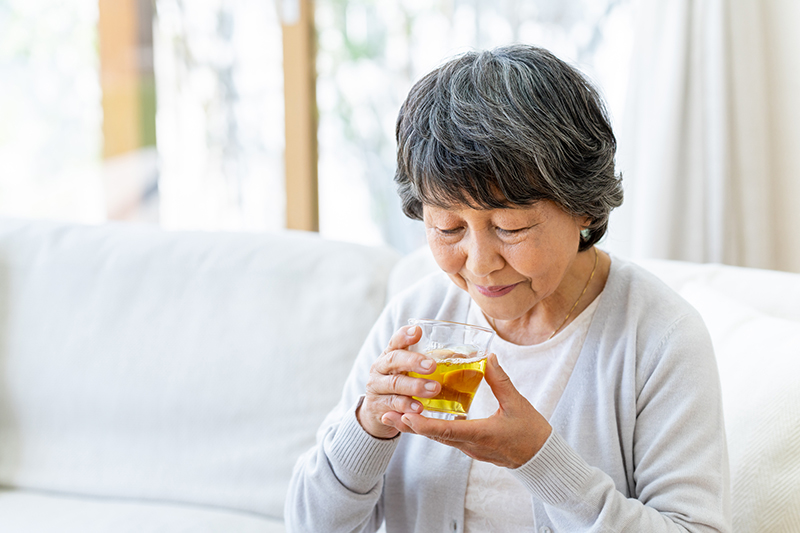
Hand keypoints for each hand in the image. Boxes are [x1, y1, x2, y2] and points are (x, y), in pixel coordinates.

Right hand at [356, 325, 440, 438]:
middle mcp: (380, 369)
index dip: (405, 336)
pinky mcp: (378, 407)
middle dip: (413, 362)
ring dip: (414, 387)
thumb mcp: (408, 371)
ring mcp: (377, 388)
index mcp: (390, 355)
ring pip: (394, 384)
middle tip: (432, 366)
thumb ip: (429, 362)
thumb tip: (467, 355)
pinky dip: (405, 407)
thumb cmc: (401, 385)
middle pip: (393, 360)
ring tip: (433, 389)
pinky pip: (391, 406)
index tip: (418, 332)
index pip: (395, 341)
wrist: (377, 412)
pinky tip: (418, 409)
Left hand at [399, 353, 551, 467]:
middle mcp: (470, 444)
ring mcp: (470, 448)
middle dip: (409, 425)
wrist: (541, 458)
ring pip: (438, 437)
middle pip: (434, 436)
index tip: (404, 417)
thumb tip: (488, 357)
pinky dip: (431, 429)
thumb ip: (500, 380)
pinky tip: (420, 420)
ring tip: (395, 415)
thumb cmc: (532, 432)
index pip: (446, 430)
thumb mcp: (517, 404)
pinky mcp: (472, 447)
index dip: (423, 425)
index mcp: (481, 434)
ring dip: (416, 428)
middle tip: (386, 414)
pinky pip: (446, 438)